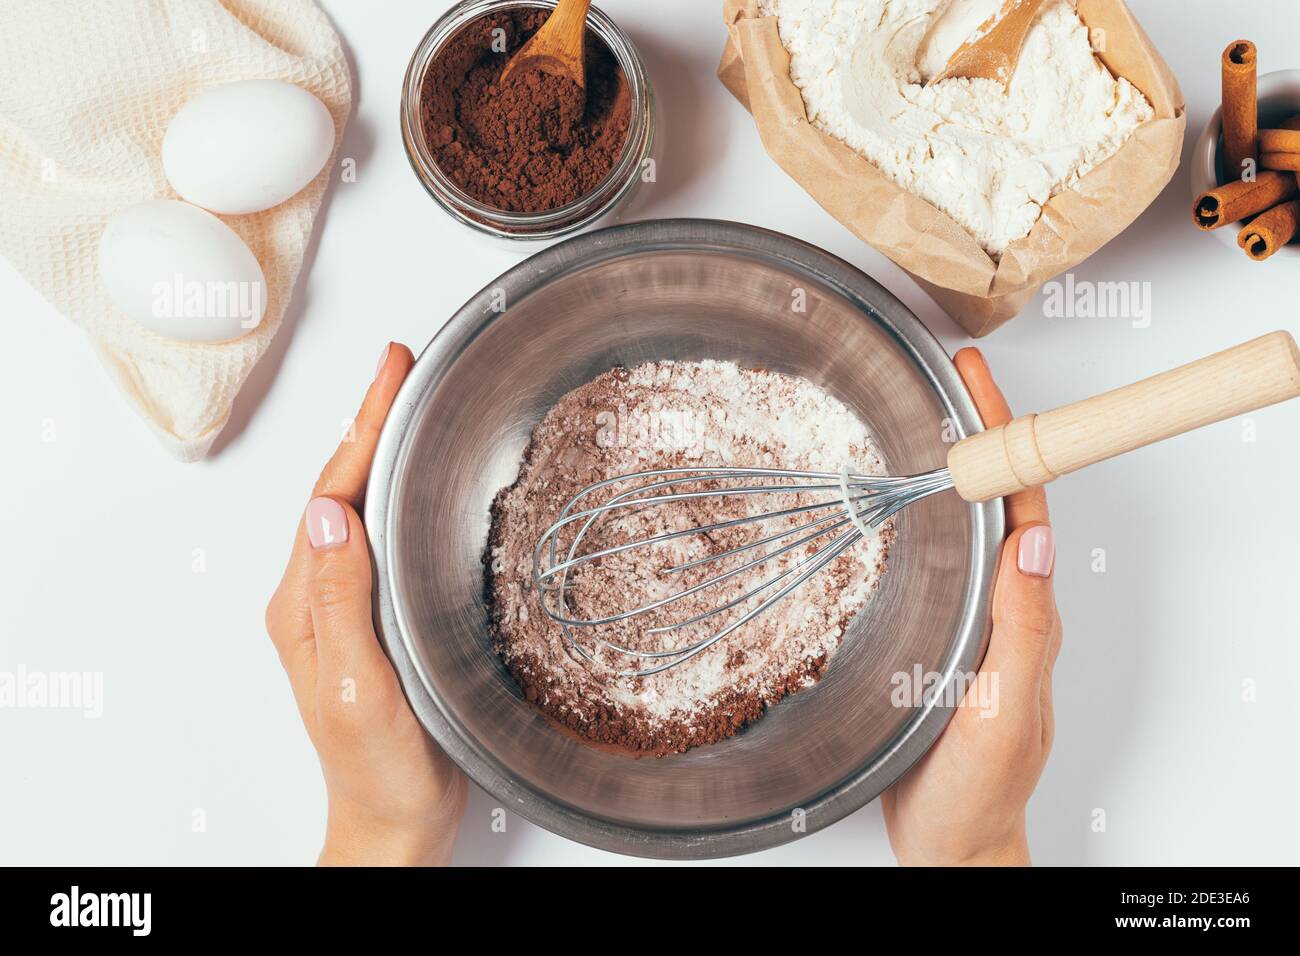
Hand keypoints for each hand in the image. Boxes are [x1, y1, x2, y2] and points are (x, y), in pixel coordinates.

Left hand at [266, 343, 466, 865]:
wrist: (395, 819)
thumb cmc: (377, 767)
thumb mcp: (354, 684)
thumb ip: (338, 602)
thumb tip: (328, 516)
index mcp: (304, 603)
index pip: (332, 494)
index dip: (362, 428)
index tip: (389, 375)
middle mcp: (318, 598)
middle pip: (343, 489)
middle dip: (371, 423)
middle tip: (400, 370)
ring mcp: (346, 608)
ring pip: (363, 510)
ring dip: (384, 453)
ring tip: (409, 407)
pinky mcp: (375, 621)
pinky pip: (384, 541)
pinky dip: (402, 498)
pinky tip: (423, 488)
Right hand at [881, 348, 1061, 865]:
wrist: (950, 842)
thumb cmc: (979, 791)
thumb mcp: (1003, 714)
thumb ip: (1024, 634)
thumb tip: (1038, 542)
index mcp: (1026, 612)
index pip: (1022, 505)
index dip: (1005, 437)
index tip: (977, 383)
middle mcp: (1002, 605)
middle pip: (996, 500)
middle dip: (978, 430)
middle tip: (949, 378)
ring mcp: (969, 619)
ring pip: (963, 526)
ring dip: (949, 466)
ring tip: (921, 418)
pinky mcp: (935, 636)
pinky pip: (935, 562)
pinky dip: (920, 517)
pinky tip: (894, 505)